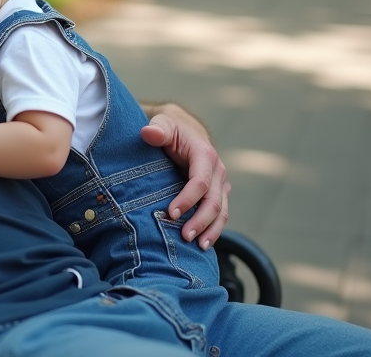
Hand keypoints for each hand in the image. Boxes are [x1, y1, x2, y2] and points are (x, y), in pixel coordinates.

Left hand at [140, 104, 228, 250]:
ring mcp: (219, 184)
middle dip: (200, 221)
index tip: (171, 213)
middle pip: (213, 201)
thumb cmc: (171, 129)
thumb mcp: (164, 124)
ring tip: (199, 247)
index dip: (187, 199)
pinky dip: (214, 229)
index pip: (199, 181)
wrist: (185, 131)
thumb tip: (148, 132)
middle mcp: (217, 171)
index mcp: (205, 155)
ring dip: (211, 230)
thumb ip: (158, 129)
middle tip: (184, 236)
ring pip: (221, 211)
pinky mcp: (217, 193)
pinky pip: (220, 214)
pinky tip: (204, 244)